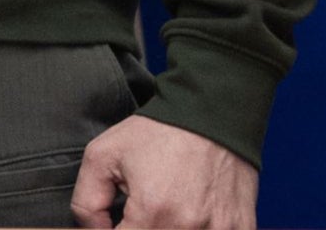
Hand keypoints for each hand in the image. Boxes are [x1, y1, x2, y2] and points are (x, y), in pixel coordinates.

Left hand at [73, 116, 255, 229]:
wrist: (216, 107)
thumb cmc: (162, 130)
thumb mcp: (103, 154)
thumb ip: (85, 203)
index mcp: (152, 214)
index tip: (120, 221)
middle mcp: (186, 228)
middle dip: (142, 229)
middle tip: (145, 212)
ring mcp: (218, 229)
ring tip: (170, 210)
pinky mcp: (241, 226)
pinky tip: (197, 217)